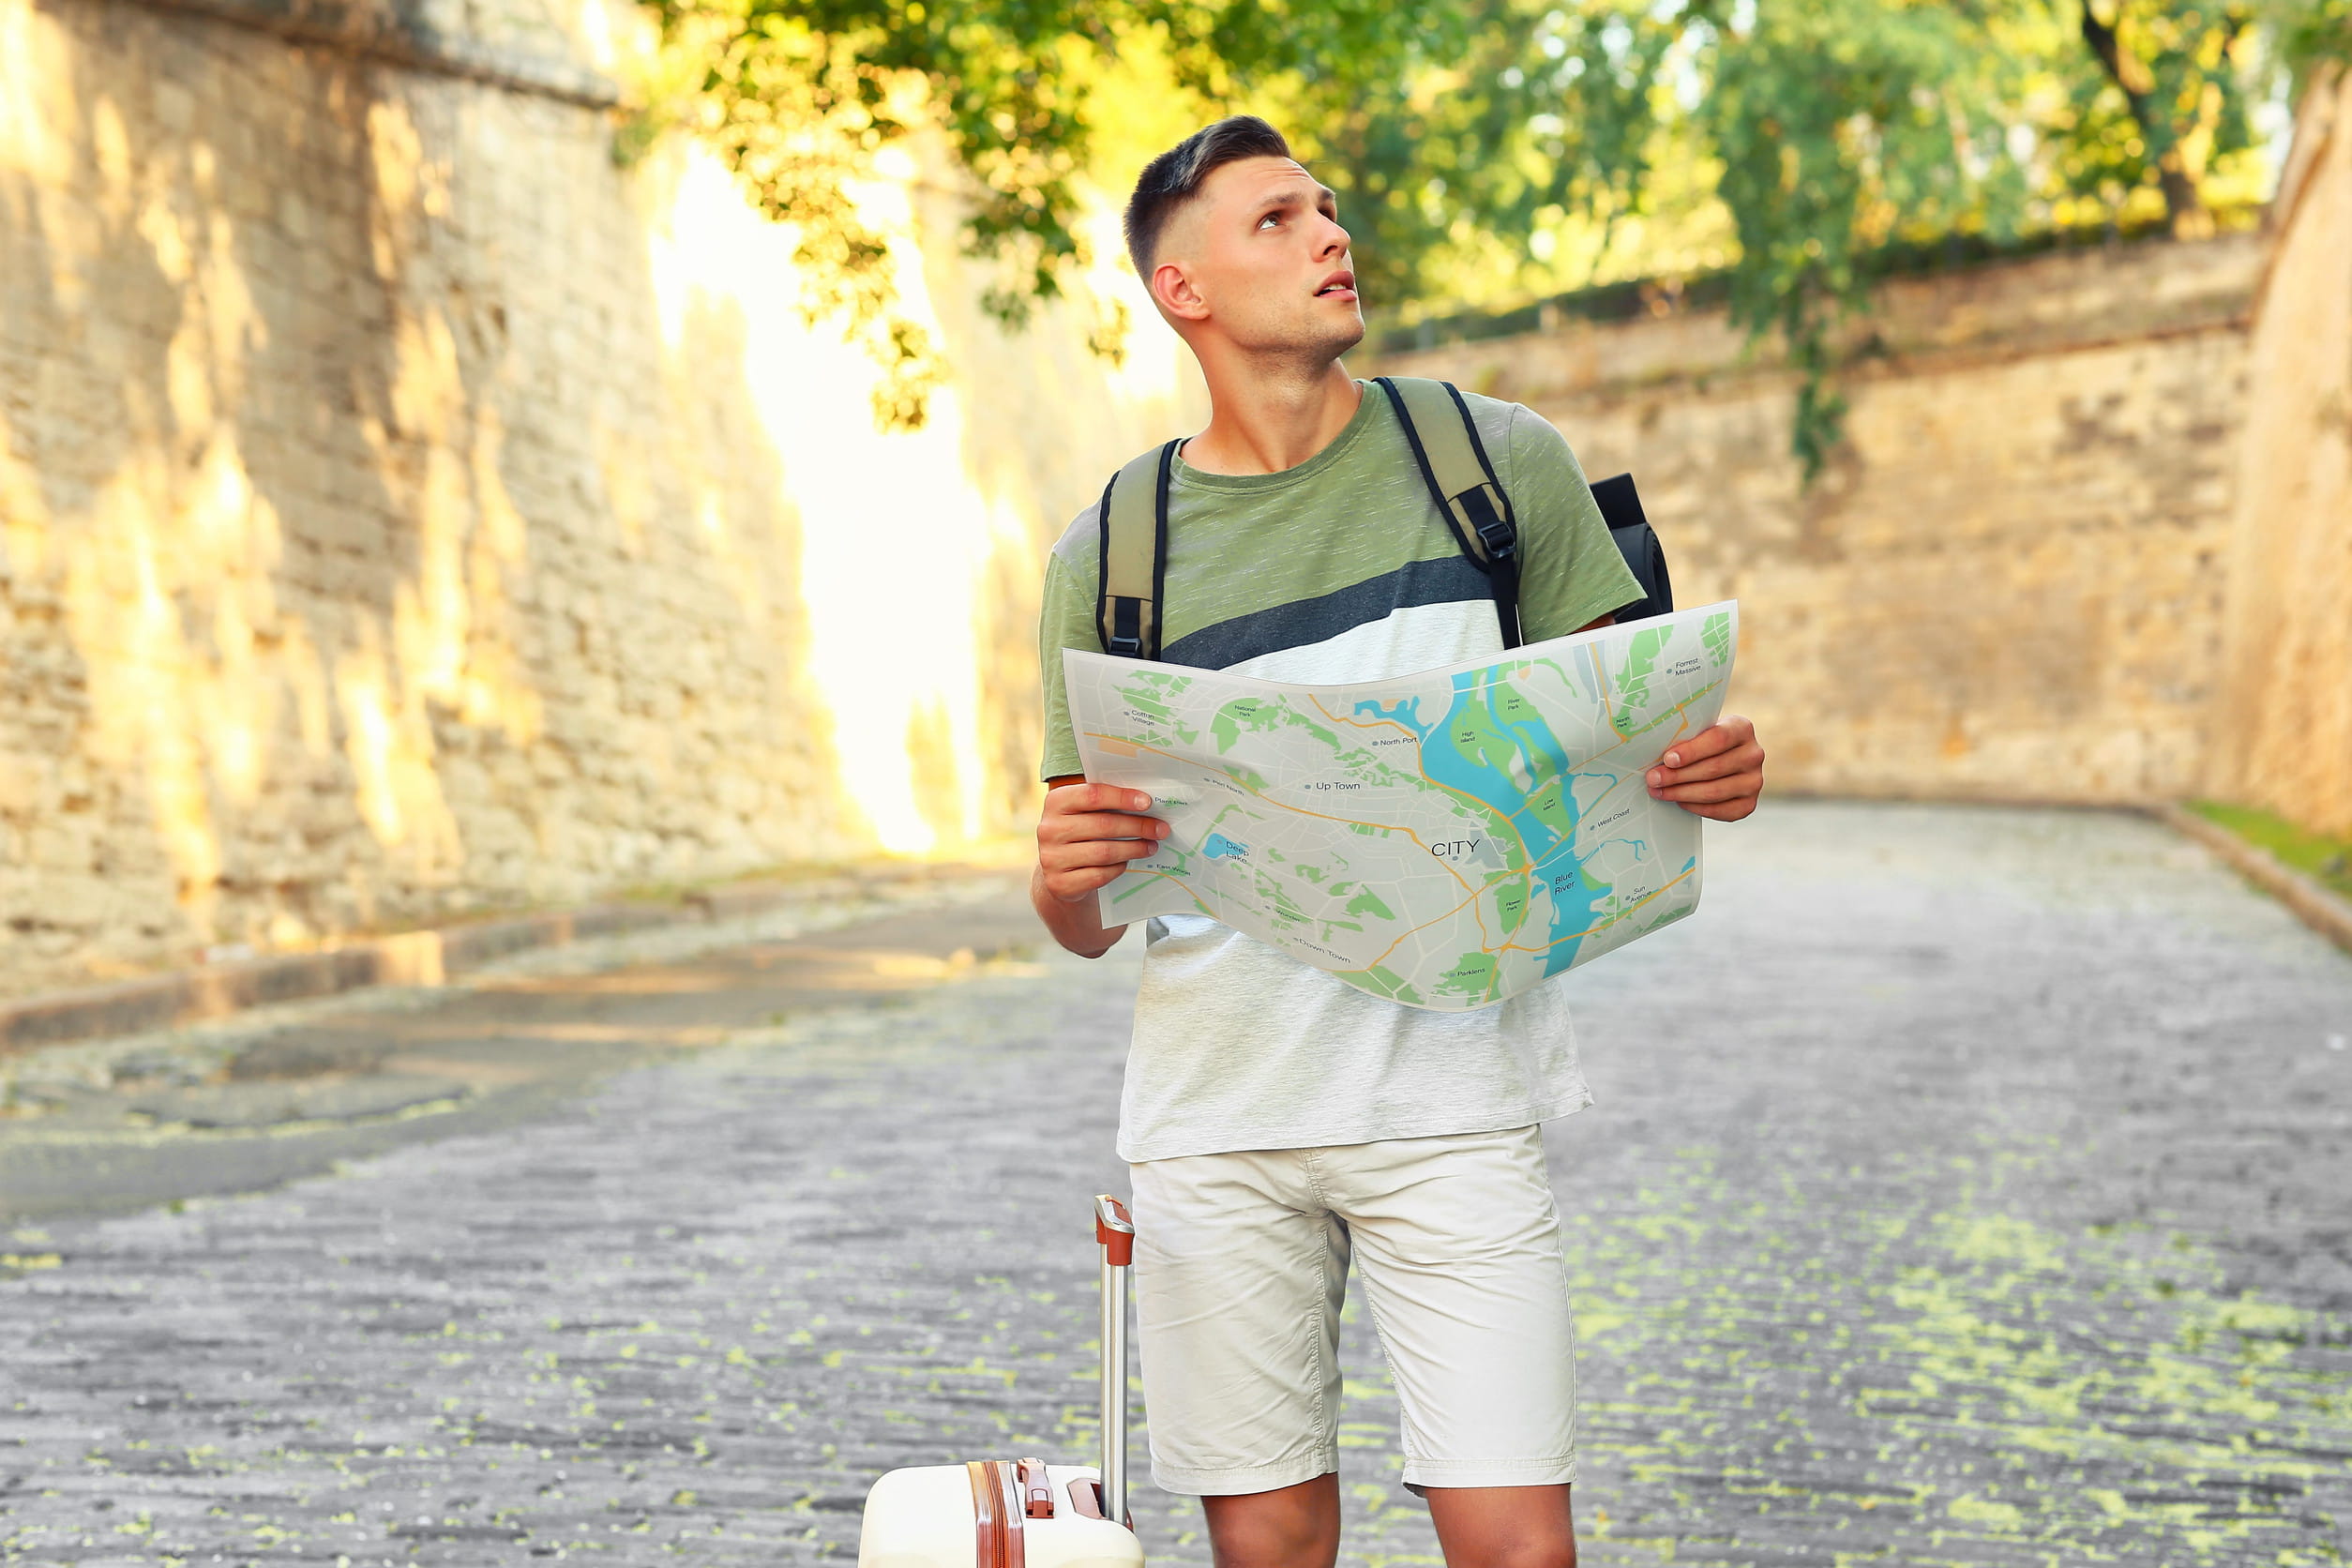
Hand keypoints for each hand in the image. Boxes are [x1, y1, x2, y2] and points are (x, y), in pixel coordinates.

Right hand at [1036, 781, 1168, 903]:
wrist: (1059, 870)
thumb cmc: (1081, 833)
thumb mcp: (1085, 813)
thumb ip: (1107, 803)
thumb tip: (1146, 802)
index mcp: (1056, 802)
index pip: (1093, 795)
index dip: (1122, 797)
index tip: (1148, 803)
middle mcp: (1049, 829)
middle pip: (1103, 825)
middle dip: (1138, 826)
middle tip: (1160, 829)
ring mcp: (1051, 858)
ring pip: (1104, 852)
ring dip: (1134, 849)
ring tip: (1151, 846)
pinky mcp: (1059, 883)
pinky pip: (1099, 875)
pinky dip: (1118, 868)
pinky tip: (1127, 862)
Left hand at [1645, 715, 1764, 821]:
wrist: (1722, 757)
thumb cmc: (1703, 741)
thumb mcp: (1698, 730)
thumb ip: (1685, 736)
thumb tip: (1656, 752)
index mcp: (1742, 728)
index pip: (1718, 739)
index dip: (1691, 751)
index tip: (1668, 759)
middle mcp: (1753, 754)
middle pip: (1713, 768)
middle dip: (1678, 776)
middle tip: (1653, 779)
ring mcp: (1754, 781)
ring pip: (1714, 792)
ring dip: (1682, 793)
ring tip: (1659, 791)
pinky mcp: (1748, 803)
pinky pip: (1720, 810)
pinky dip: (1695, 807)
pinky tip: (1679, 801)